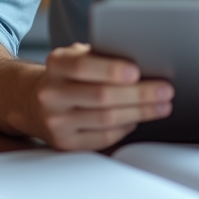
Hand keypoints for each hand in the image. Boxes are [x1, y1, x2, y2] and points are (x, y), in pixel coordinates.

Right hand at [32, 43, 172, 149]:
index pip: (83, 66)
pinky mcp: (65, 143)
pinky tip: (137, 119)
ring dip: (139, 113)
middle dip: (139, 94)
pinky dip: (125, 128)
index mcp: (56, 64)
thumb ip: (101, 56)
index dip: (111, 70)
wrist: (33, 101)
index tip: (137, 71)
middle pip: (101, 96)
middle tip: (165, 91)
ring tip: (161, 106)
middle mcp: (51, 93)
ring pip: (106, 119)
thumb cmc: (68, 75)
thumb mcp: (76, 56)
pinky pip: (103, 137)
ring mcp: (56, 121)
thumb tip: (144, 61)